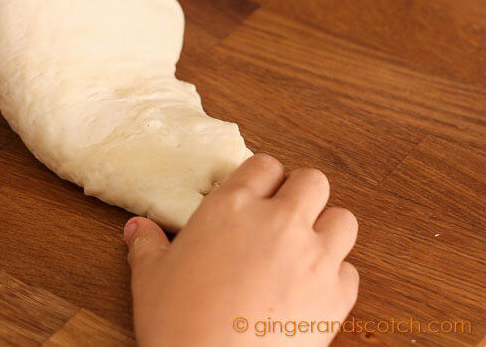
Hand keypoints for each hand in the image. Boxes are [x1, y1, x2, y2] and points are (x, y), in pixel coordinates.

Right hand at [124, 154, 358, 345]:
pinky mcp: (336, 296)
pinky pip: (350, 270)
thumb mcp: (150, 277)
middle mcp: (278, 222)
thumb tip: (136, 228)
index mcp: (231, 207)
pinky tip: (312, 290)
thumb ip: (147, 245)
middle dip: (301, 194)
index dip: (261, 178)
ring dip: (327, 229)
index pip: (264, 165)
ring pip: (343, 219)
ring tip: (306, 248)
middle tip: (283, 216)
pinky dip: (335, 276)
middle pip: (313, 181)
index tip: (256, 194)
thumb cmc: (176, 320)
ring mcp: (313, 257)